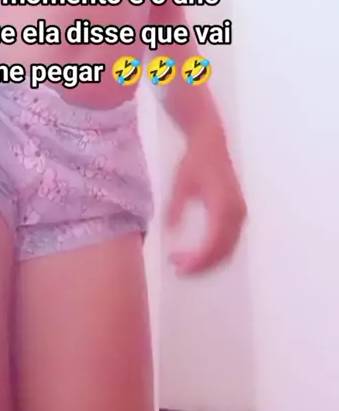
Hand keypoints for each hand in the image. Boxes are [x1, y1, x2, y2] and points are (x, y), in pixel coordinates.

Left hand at [166, 123, 246, 274]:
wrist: (211, 142)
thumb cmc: (194, 161)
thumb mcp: (180, 184)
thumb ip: (175, 208)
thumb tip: (170, 232)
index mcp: (223, 205)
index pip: (213, 244)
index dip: (197, 260)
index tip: (177, 265)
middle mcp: (237, 212)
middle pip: (223, 252)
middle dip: (201, 265)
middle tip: (178, 267)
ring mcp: (240, 213)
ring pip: (228, 249)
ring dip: (208, 261)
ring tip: (184, 262)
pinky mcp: (238, 213)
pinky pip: (230, 241)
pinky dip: (215, 252)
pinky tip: (197, 253)